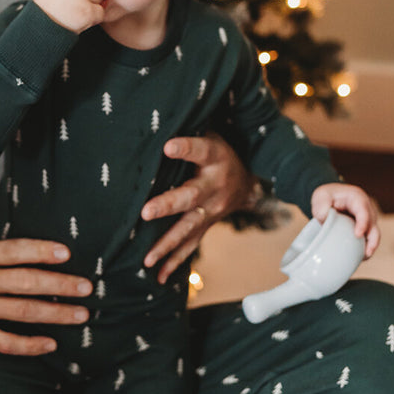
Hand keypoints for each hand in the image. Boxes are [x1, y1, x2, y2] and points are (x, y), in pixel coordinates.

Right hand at [0, 214, 91, 354]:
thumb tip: (7, 200)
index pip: (15, 250)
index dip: (42, 251)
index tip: (67, 253)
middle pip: (26, 282)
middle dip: (60, 285)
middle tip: (87, 287)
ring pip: (22, 312)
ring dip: (55, 314)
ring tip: (81, 314)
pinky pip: (5, 343)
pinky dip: (29, 345)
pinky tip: (51, 343)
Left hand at [141, 134, 256, 283]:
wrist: (248, 184)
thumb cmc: (218, 152)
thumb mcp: (211, 135)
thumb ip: (189, 130)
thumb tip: (153, 117)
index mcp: (215, 158)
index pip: (200, 150)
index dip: (185, 148)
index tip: (168, 146)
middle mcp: (214, 187)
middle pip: (190, 197)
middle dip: (168, 205)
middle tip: (146, 212)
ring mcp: (211, 211)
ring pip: (188, 229)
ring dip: (166, 244)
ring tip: (147, 259)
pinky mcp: (206, 227)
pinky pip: (190, 246)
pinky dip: (174, 262)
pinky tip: (157, 276)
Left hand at [310, 183, 380, 258]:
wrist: (330, 198)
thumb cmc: (326, 196)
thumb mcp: (320, 196)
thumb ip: (321, 206)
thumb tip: (324, 218)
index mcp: (357, 198)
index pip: (363, 211)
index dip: (363, 223)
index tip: (358, 234)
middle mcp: (366, 208)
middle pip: (373, 224)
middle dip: (372, 239)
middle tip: (367, 253)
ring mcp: (367, 219)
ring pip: (374, 234)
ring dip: (371, 246)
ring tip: (364, 258)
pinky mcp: (364, 228)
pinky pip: (368, 239)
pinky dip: (366, 248)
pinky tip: (360, 257)